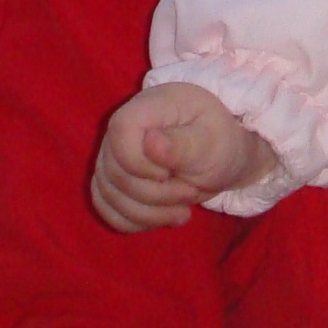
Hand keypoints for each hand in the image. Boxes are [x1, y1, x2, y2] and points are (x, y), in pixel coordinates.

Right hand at [89, 83, 274, 230]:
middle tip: (191, 193)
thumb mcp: (214, 142)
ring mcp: (113, 154)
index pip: (121, 132)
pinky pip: (106, 208)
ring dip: (148, 214)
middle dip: (156, 196)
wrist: (221, 156)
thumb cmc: (220, 141)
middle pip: (115, 172)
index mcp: (150, 106)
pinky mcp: (112, 180)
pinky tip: (161, 217)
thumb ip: (183, 144)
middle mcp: (123, 127)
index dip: (140, 163)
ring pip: (108, 195)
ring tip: (183, 211)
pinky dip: (133, 221)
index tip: (170, 173)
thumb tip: (150, 142)